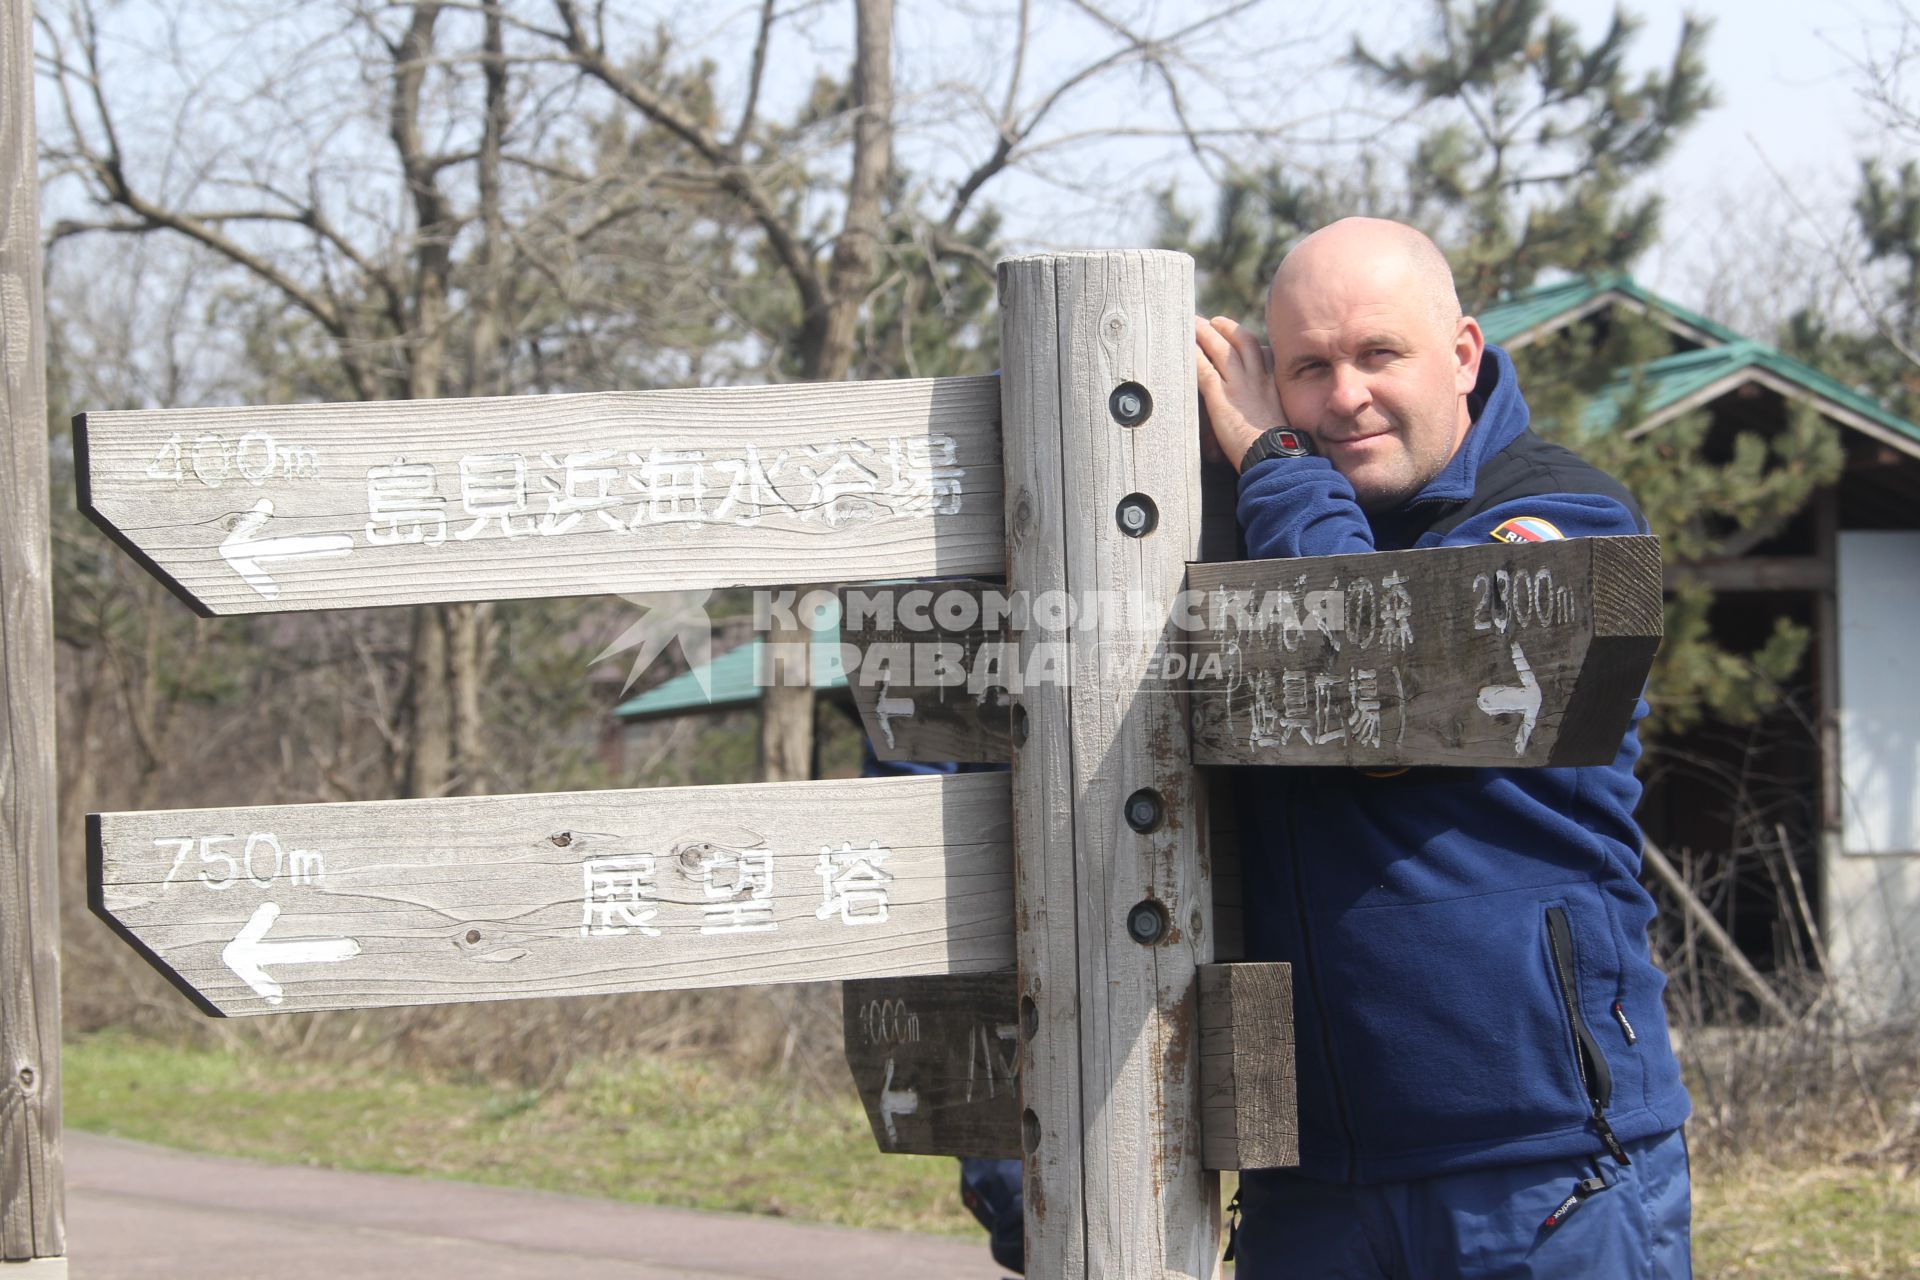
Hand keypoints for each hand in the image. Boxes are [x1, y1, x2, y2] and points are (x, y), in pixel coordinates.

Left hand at [1194, 315, 1284, 471]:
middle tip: (1212, 321)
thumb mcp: (1282, 420)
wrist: (1278, 457)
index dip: (1249, 342)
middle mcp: (1258, 378)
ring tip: (1193, 325)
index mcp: (1274, 383)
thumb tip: (1258, 418)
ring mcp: (1239, 385)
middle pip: (1242, 341)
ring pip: (1221, 349)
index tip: (1239, 336)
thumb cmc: (1280, 448)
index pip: (1263, 352)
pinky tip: (1184, 349)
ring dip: (1205, 334)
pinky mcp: (1221, 397)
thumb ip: (1269, 410)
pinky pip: (1203, 369)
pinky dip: (1193, 356)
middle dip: (1225, 328)